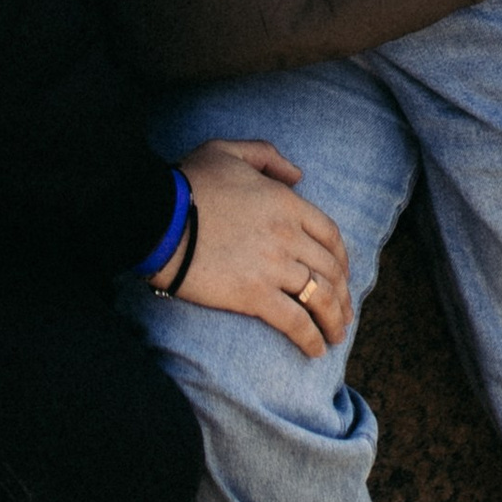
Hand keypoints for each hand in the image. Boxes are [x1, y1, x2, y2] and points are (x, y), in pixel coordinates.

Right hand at [165, 138, 353, 358]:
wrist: (157, 219)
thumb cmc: (188, 184)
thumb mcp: (227, 151)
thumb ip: (266, 156)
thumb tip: (297, 175)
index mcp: (285, 202)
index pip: (329, 234)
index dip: (342, 258)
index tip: (342, 274)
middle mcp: (287, 235)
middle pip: (330, 269)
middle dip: (343, 295)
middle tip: (344, 313)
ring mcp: (273, 267)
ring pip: (320, 297)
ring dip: (334, 320)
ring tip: (335, 337)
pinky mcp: (254, 295)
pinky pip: (295, 321)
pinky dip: (310, 338)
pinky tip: (315, 350)